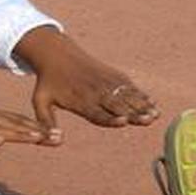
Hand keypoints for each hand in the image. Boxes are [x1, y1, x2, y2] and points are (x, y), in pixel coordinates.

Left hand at [13, 26, 158, 144]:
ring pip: (125, 96)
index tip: (123, 121)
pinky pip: (128, 86)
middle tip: (147, 120)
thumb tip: (56, 140)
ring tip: (155, 115)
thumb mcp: (40, 101)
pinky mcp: (111, 75)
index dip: (110, 118)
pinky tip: (152, 103)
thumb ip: (46, 121)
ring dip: (141, 105)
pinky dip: (140, 94)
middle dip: (133, 112)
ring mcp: (105, 82)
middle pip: (116, 105)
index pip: (96, 112)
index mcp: (78, 101)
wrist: (57, 54)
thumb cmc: (48, 82)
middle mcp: (94, 92)